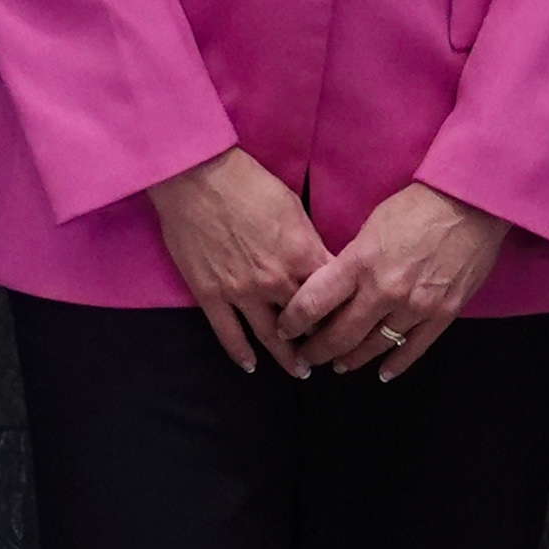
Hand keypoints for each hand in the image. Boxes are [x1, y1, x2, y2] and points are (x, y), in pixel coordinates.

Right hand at [148, 143, 326, 374]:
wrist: (197, 177)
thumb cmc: (248, 182)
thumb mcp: (293, 207)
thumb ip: (308, 242)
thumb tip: (321, 264)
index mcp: (302, 255)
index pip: (333, 296)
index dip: (344, 312)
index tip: (351, 324)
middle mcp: (276, 280)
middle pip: (307, 323)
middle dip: (321, 341)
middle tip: (331, 354)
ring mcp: (241, 292)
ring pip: (271, 337)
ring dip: (288, 358)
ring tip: (301, 371)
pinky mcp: (211, 295)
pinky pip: (228, 334)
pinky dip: (241, 353)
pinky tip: (251, 365)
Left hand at [283, 184, 509, 378]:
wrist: (470, 203)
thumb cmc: (417, 206)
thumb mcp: (371, 227)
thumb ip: (352, 261)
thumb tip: (334, 290)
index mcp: (360, 262)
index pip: (314, 302)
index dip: (293, 322)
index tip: (285, 329)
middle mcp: (384, 290)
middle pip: (340, 334)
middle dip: (317, 350)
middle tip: (305, 357)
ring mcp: (415, 305)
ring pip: (374, 346)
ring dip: (352, 359)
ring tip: (339, 364)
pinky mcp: (442, 314)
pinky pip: (413, 348)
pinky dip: (396, 364)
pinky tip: (382, 372)